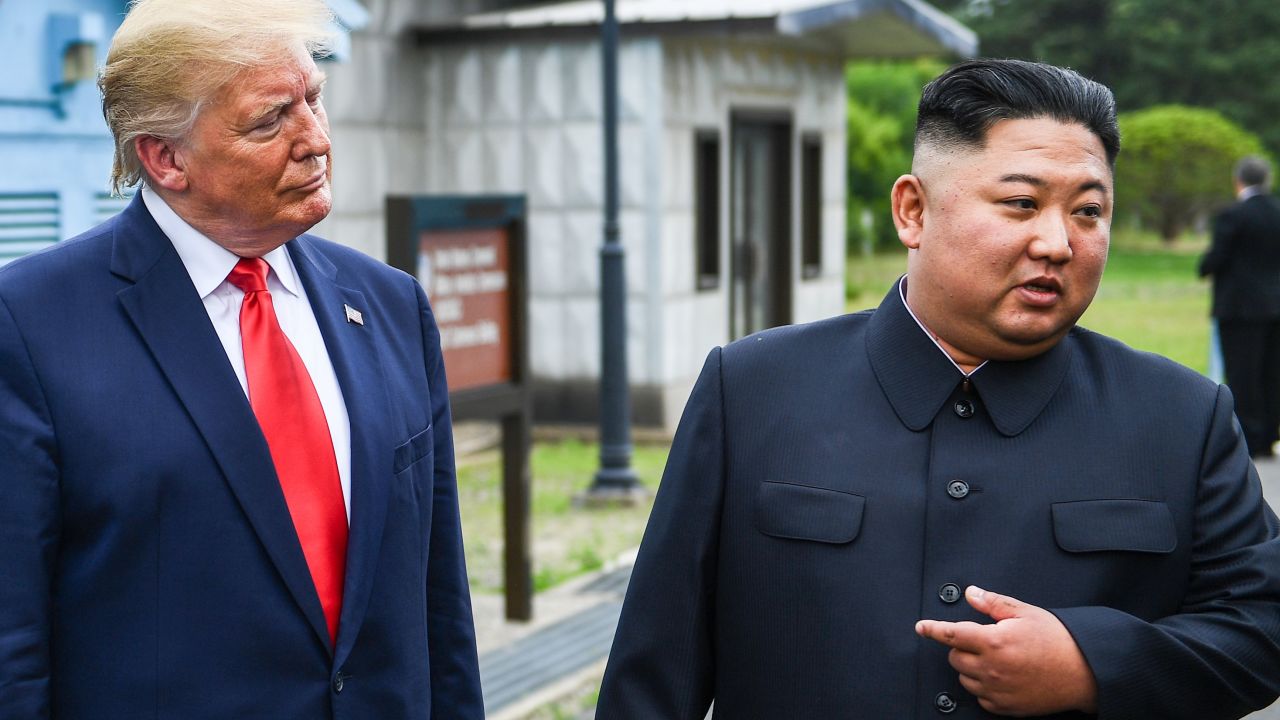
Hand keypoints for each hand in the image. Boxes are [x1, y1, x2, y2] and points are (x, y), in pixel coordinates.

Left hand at [915, 586, 1097, 716]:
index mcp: (994, 641)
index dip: (932, 629)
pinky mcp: (1005, 707)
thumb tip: (971, 594)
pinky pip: (980, 697)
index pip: (951, 634)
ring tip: (997, 659)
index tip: (921, 627)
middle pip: (955, 657)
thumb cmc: (1059, 641)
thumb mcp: (1025, 613)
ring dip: (972, 667)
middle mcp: (992, 668)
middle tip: (985, 641)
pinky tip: (1002, 676)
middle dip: (963, 646)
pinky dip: (984, 686)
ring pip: (965, 678)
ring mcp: (998, 690)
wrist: (1085, 672)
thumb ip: (993, 603)